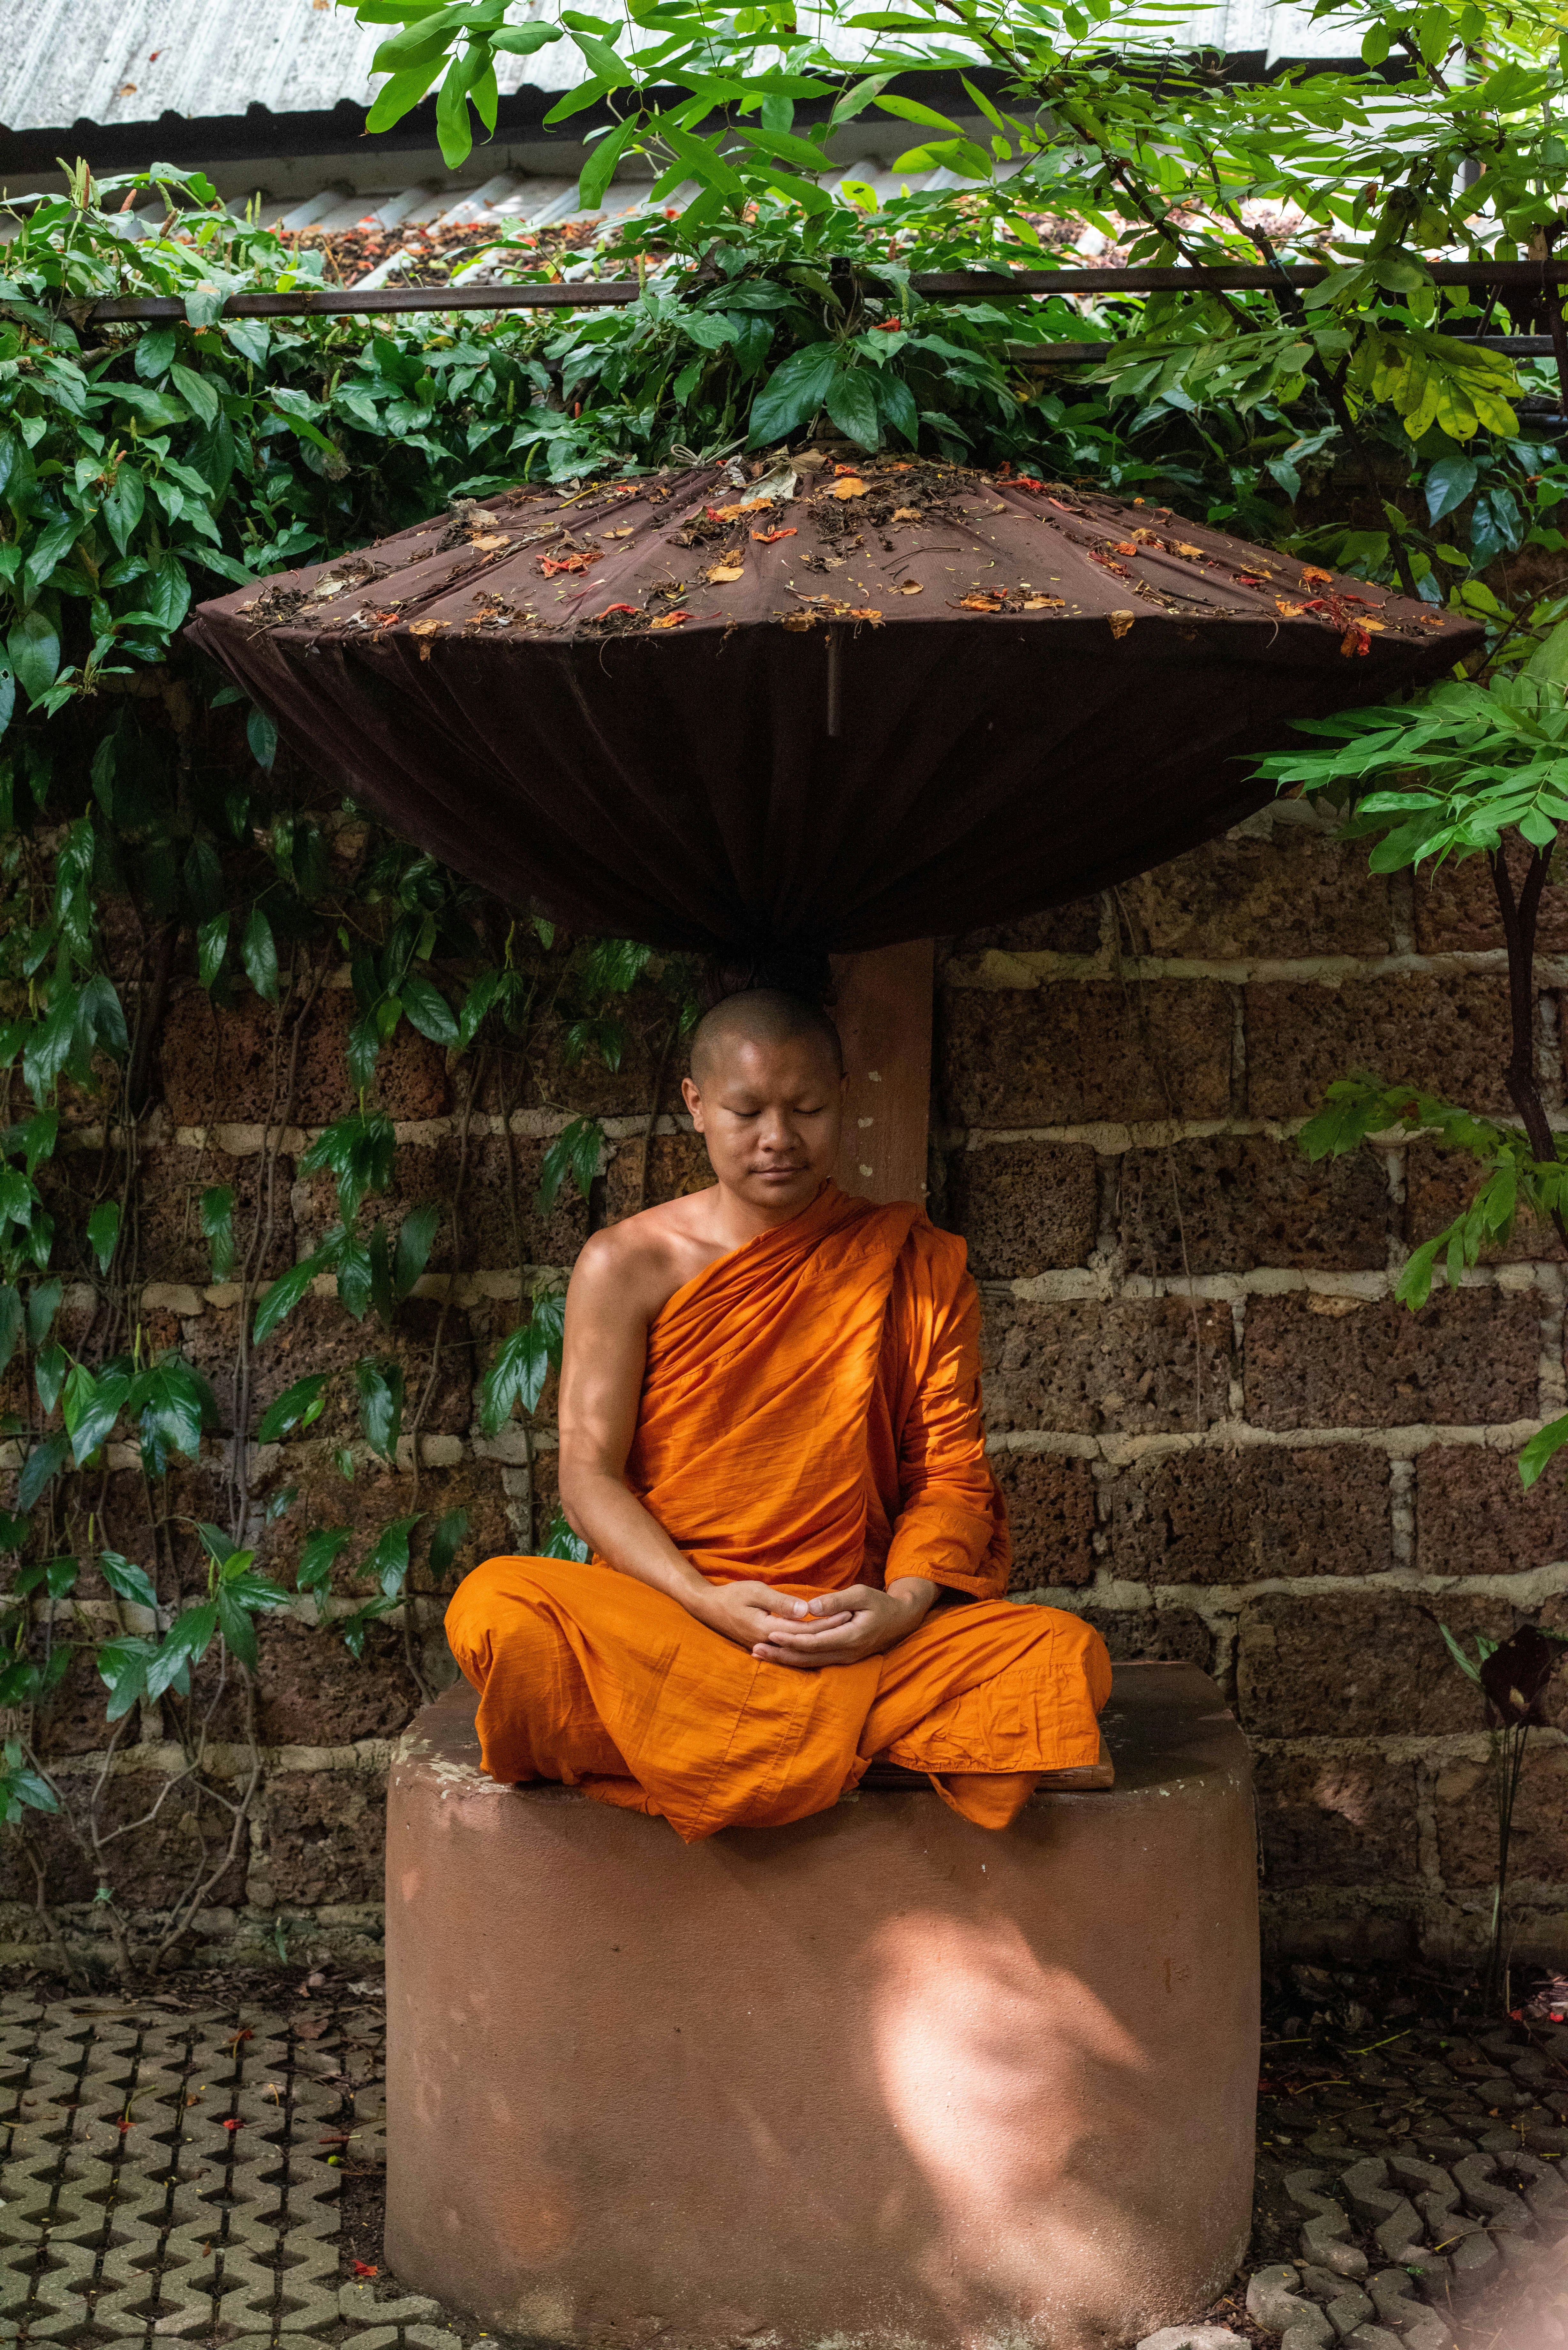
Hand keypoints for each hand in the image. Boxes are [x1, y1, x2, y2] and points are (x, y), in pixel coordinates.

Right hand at [692, 1580, 853, 1661]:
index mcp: (768, 1629)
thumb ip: (780, 1603)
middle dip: (831, 1630)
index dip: (829, 1621)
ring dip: (821, 1638)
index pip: (807, 1629)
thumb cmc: (731, 1595)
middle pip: (807, 1640)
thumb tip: (806, 1610)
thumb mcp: (755, 1592)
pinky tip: (821, 1641)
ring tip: (842, 1627)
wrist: (707, 1608)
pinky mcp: (765, 1645)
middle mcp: (770, 1643)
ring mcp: (767, 1647)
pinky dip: (808, 1645)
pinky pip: (791, 1649)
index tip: (848, 1611)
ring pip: (801, 1648)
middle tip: (853, 1618)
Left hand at [747, 1580, 935, 1669]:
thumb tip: (811, 1608)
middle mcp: (846, 1653)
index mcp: (851, 1637)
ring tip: (760, 1655)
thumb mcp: (862, 1594)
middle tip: (754, 1650)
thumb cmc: (880, 1603)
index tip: (770, 1633)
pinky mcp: (842, 1658)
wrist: (901, 1621)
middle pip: (807, 1658)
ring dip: (784, 1659)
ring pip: (809, 1663)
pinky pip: (815, 1662)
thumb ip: (837, 1601)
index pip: (815, 1642)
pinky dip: (796, 1659)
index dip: (792, 1639)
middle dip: (780, 1654)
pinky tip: (780, 1655)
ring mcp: (845, 1659)